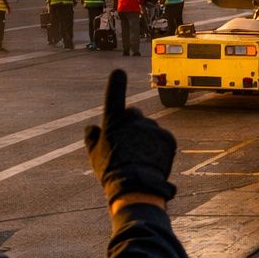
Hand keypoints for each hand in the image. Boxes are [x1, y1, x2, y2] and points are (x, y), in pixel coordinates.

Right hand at [83, 70, 176, 204]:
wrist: (136, 185)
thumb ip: (91, 138)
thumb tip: (90, 128)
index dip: (116, 83)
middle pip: (134, 114)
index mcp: (114, 121)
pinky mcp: (168, 137)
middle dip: (132, 123)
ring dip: (145, 137)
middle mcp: (134, 119)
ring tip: (140, 158)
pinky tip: (152, 160)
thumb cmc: (111, 170)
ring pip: (149, 128)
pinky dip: (159, 147)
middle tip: (128, 144)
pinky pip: (162, 139)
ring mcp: (152, 127)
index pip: (114, 96)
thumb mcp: (94, 155)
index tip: (119, 71)